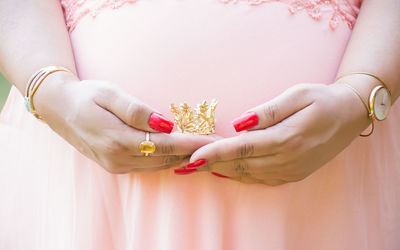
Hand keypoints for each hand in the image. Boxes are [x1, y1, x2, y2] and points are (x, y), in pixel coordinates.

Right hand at [34, 71, 218, 173]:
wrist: (59, 109)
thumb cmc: (86, 96)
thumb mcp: (110, 94)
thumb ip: (137, 111)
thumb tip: (166, 124)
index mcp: (118, 140)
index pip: (166, 145)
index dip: (192, 143)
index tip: (215, 141)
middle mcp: (119, 158)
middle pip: (166, 158)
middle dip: (194, 152)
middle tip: (219, 145)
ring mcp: (117, 166)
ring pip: (160, 165)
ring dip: (183, 158)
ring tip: (207, 149)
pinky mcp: (116, 166)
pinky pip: (150, 166)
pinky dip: (168, 160)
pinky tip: (182, 154)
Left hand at [174, 82, 370, 184]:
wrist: (351, 116)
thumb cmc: (323, 99)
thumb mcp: (297, 95)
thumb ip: (267, 111)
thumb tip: (239, 123)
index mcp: (287, 138)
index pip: (241, 148)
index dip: (214, 153)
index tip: (191, 157)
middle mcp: (287, 159)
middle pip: (240, 165)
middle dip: (209, 165)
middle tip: (182, 165)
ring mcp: (291, 170)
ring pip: (247, 174)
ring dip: (220, 171)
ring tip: (196, 168)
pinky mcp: (293, 174)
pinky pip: (259, 179)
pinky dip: (238, 176)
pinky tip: (223, 172)